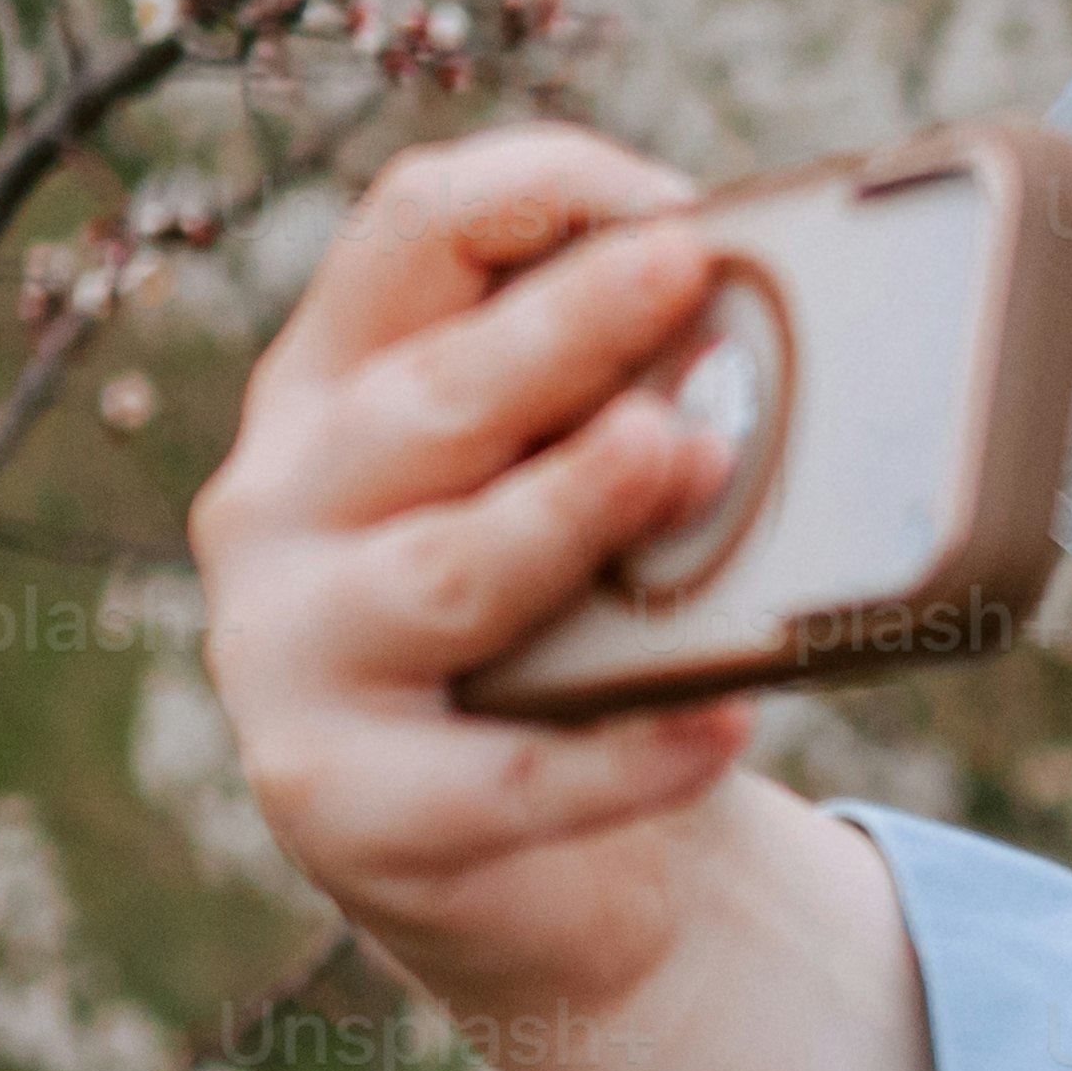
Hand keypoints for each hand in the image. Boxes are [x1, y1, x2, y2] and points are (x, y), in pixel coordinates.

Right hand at [196, 124, 760, 1024]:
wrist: (524, 877)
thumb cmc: (566, 641)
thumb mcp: (574, 499)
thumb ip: (628, 408)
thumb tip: (791, 339)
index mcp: (333, 386)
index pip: (410, 234)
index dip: (538, 194)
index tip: (679, 213)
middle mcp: (279, 504)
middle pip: (429, 395)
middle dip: (564, 328)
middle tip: (684, 271)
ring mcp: (292, 656)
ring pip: (446, 570)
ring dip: (570, 506)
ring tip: (684, 457)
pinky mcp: (346, 806)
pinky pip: (505, 779)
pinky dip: (624, 754)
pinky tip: (722, 721)